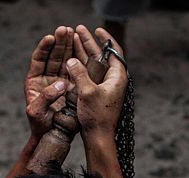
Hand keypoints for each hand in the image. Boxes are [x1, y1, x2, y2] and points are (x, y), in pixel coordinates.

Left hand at [24, 26, 74, 137]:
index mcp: (34, 82)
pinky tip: (82, 48)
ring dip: (69, 46)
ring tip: (74, 32)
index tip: (50, 38)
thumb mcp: (38, 112)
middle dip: (59, 42)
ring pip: (64, 60)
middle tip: (65, 29)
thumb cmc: (41, 126)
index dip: (44, 48)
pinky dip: (78, 59)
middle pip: (52, 56)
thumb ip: (46, 97)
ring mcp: (59, 81)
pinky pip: (74, 70)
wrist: (53, 137)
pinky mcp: (71, 86)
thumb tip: (60, 83)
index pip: (38, 60)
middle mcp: (46, 78)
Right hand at [67, 25, 126, 143]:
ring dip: (84, 52)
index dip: (105, 39)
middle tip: (78, 30)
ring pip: (95, 64)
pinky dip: (81, 65)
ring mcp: (105, 87)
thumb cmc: (96, 116)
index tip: (96, 29)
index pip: (114, 51)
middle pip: (102, 55)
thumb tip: (71, 60)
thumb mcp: (86, 92)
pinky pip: (90, 74)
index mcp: (117, 77)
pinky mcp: (98, 93)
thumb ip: (79, 74)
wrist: (98, 137)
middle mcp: (113, 80)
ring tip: (72, 39)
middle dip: (89, 42)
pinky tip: (71, 59)